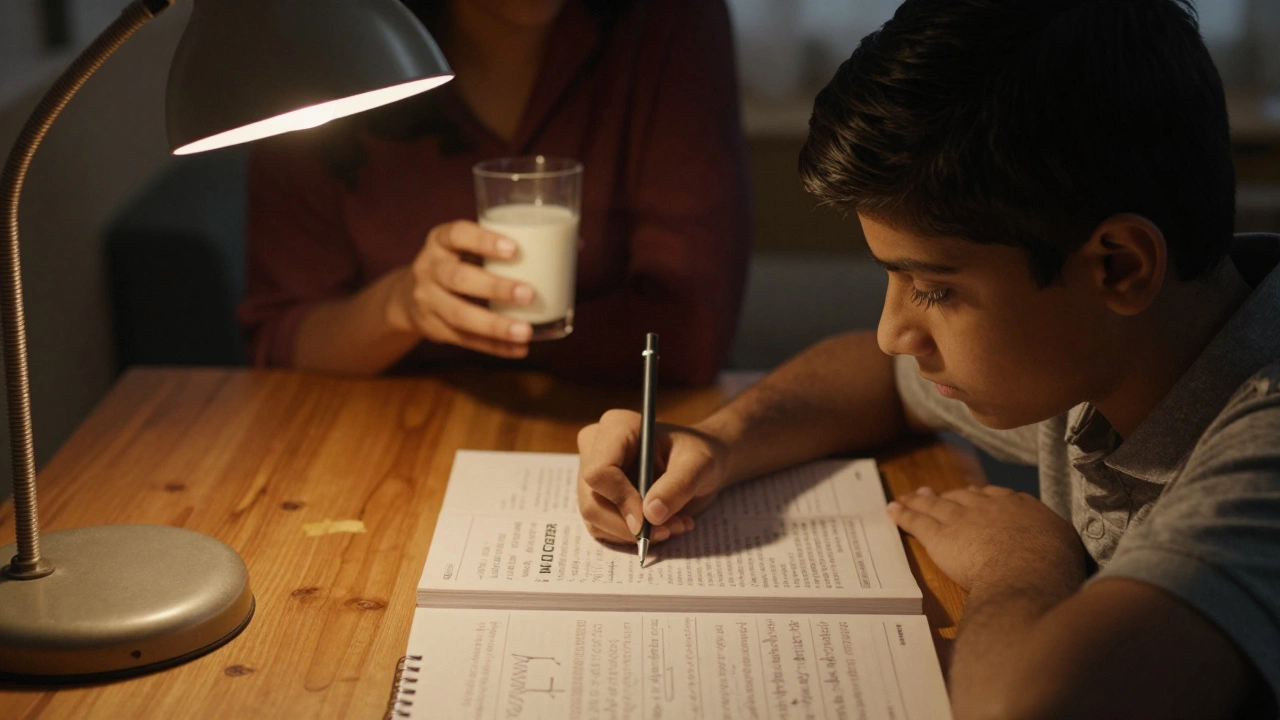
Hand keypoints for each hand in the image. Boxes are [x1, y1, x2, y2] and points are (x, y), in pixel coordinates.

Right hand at [388, 220, 536, 357]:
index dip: (483, 240)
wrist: (409, 295)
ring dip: (495, 325)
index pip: (457, 234)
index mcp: (439, 241)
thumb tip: (574, 246)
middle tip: (529, 294)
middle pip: (458, 278)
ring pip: (460, 315)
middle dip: (494, 287)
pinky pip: (465, 340)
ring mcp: (428, 302)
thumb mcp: (466, 247)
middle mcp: (428, 269)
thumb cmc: (456, 263)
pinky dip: (494, 347)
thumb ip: (503, 246)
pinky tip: (519, 348)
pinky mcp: (434, 329)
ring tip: (526, 330)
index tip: (513, 248)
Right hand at [577, 410, 730, 544]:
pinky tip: (660, 526)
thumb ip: (677, 486)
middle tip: (669, 529)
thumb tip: (651, 514)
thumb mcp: (699, 464)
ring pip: (595, 520)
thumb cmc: (696, 454)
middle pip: (592, 501)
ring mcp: (590, 475)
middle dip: (630, 525)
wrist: (695, 464)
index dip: (621, 499)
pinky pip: (602, 528)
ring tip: (674, 525)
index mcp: (616, 427)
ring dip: (634, 534)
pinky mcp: (596, 497)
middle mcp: (595, 448)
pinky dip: (631, 536)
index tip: (650, 519)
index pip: (599, 471)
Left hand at [889, 485, 1085, 592]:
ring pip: (935, 504)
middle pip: (961, 496)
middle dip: (947, 495)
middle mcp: (987, 507)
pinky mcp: (938, 536)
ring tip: (907, 497)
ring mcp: (961, 518)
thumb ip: (1053, 538)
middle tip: (934, 493)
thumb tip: (1054, 544)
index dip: (979, 497)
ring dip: (919, 500)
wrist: (1026, 572)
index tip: (971, 495)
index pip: (994, 496)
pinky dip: (902, 514)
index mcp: (1019, 507)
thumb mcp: (1064, 544)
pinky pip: (916, 521)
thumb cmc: (1052, 565)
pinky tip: (892, 510)